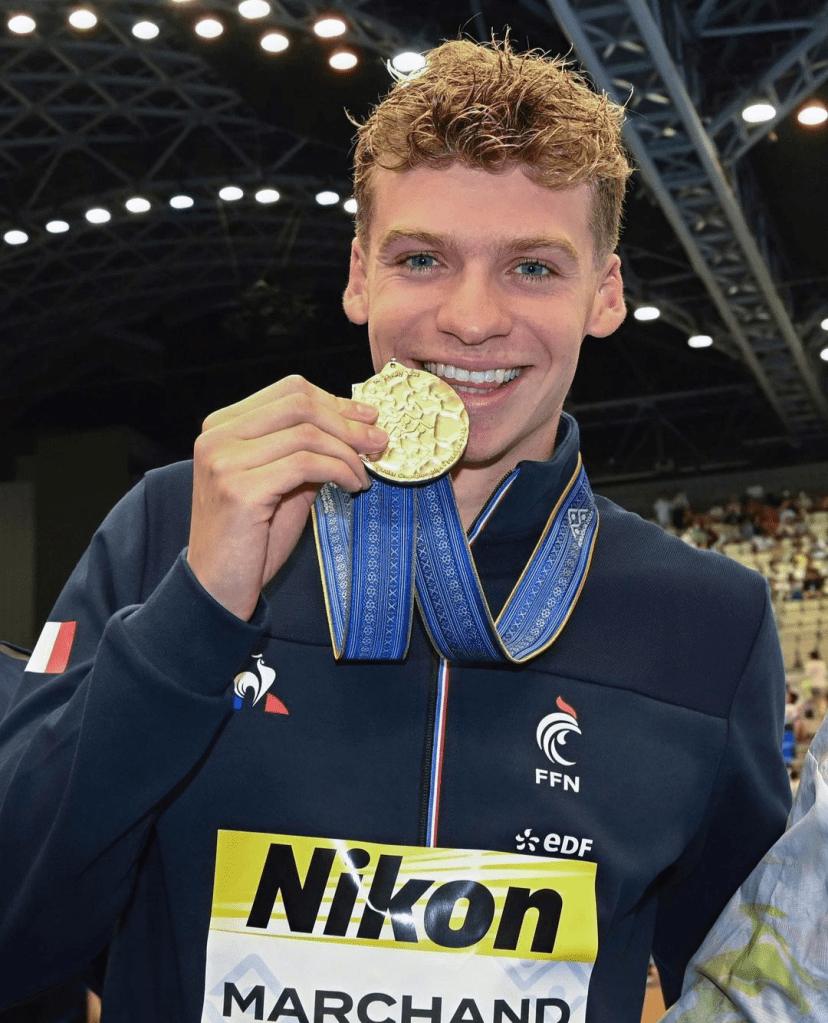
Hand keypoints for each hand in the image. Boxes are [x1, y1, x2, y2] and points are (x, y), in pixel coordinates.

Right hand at [187, 375, 387, 619]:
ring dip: (347, 453)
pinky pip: (305, 464)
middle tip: (378, 442)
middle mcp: (217, 437)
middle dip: (348, 422)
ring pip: (306, 434)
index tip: (368, 416)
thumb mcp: (283, 485)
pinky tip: (352, 487)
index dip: (335, 401)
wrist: (217, 588)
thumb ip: (307, 453)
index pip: (289, 391)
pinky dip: (338, 471)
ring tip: (364, 475)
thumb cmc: (250, 541)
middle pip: (299, 404)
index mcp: (222, 427)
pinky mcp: (240, 489)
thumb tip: (355, 430)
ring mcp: (224, 461)